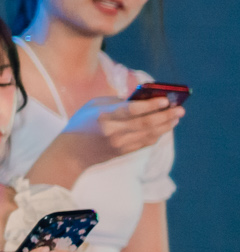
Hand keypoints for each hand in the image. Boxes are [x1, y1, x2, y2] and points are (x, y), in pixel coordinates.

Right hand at [56, 94, 182, 167]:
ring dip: (166, 125)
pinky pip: (146, 142)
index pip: (131, 110)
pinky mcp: (124, 152)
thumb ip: (116, 102)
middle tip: (180, 109)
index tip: (165, 99)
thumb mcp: (93, 107)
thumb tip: (141, 100)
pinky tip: (165, 127)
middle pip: (145, 123)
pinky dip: (158, 134)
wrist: (71, 153)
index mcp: (103, 117)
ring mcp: (120, 144)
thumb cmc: (82, 124)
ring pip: (150, 134)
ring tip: (176, 117)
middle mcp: (113, 132)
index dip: (150, 105)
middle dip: (165, 115)